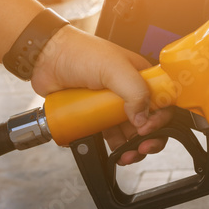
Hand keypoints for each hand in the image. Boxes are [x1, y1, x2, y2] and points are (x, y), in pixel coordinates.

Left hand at [29, 24, 172, 163]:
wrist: (46, 57)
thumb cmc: (80, 52)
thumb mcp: (113, 68)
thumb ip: (135, 91)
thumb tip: (143, 119)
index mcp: (141, 76)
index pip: (163, 101)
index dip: (160, 118)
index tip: (148, 128)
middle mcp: (129, 91)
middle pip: (149, 121)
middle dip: (149, 138)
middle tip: (142, 148)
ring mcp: (112, 105)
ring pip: (130, 132)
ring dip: (133, 148)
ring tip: (126, 155)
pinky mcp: (96, 116)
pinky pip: (110, 135)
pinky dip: (115, 147)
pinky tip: (114, 152)